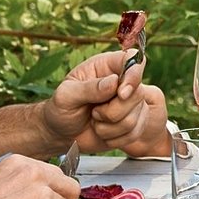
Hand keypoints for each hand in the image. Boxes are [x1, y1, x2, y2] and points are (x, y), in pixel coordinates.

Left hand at [43, 50, 171, 157]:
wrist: (62, 134)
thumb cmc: (61, 109)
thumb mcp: (65, 96)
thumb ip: (88, 88)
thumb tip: (114, 82)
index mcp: (106, 67)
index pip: (132, 59)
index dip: (133, 74)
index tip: (122, 93)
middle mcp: (122, 82)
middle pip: (137, 94)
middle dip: (113, 111)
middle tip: (94, 113)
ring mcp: (131, 103)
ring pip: (136, 117)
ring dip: (110, 127)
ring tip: (95, 122)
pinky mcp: (134, 123)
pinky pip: (134, 133)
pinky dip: (115, 139)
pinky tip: (103, 133)